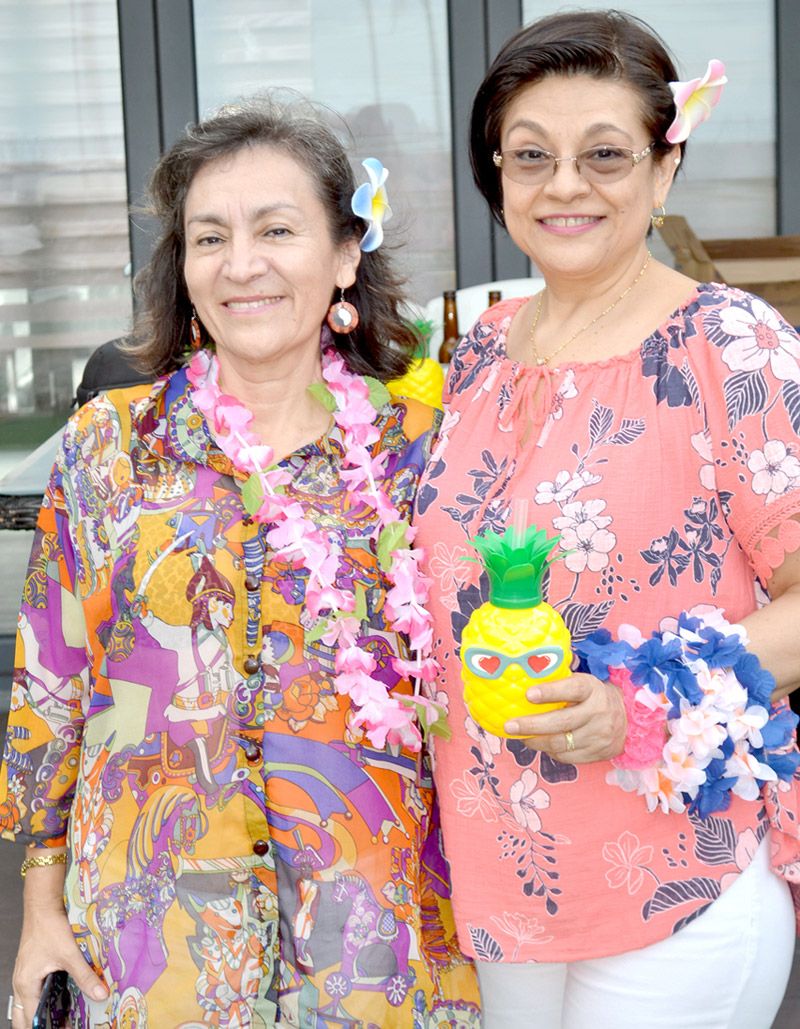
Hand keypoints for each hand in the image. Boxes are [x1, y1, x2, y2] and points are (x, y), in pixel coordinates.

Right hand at [11, 903, 107, 1027]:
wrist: (42, 905)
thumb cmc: (49, 928)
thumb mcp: (70, 954)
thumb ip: (85, 976)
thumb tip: (100, 993)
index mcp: (25, 985)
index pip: (32, 1019)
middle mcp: (21, 983)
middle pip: (25, 1016)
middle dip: (40, 1025)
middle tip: (62, 1026)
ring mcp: (25, 975)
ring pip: (28, 1004)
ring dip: (42, 1012)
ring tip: (62, 1018)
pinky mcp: (31, 967)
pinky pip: (33, 991)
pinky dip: (44, 998)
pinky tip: (60, 996)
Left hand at [504, 672, 626, 763]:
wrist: (628, 719)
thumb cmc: (593, 697)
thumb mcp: (583, 684)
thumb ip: (560, 684)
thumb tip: (523, 682)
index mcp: (593, 689)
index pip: (572, 689)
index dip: (550, 692)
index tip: (528, 694)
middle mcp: (598, 712)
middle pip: (561, 722)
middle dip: (532, 725)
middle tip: (510, 725)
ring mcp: (599, 736)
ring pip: (561, 743)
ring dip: (536, 741)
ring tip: (520, 736)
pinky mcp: (597, 753)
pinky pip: (567, 756)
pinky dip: (549, 751)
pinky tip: (540, 744)